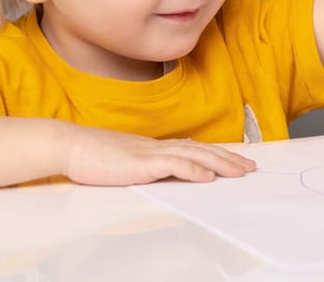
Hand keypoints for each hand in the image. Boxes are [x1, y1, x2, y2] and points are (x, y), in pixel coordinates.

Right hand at [63, 124, 256, 186]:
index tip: (239, 162)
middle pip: (203, 150)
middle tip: (251, 167)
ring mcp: (152, 153)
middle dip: (229, 159)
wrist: (72, 146)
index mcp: (158, 147)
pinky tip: (207, 176)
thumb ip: (150, 163)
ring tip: (239, 172)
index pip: (197, 149)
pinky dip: (193, 169)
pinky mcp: (142, 163)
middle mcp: (160, 146)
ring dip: (220, 164)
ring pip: (195, 156)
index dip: (220, 154)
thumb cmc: (96, 156)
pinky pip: (173, 165)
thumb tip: (169, 166)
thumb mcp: (129, 160)